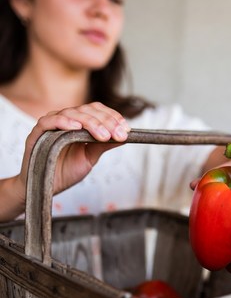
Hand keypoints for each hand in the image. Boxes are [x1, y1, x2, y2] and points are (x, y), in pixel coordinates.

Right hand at [0, 102, 129, 221]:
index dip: (112, 116)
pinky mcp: (37, 133)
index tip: (126, 128)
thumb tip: (124, 137)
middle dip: (106, 121)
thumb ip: (103, 145)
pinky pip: (49, 121)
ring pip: (71, 113)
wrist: (47, 186)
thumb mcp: (90, 157)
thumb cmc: (67, 171)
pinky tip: (76, 128)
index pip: (96, 111)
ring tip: (104, 135)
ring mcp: (51, 125)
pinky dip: (63, 122)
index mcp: (79, 124)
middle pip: (87, 110)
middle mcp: (66, 120)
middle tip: (119, 134)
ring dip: (91, 123)